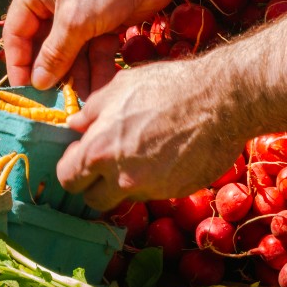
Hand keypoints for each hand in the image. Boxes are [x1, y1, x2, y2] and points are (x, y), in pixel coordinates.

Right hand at [3, 0, 176, 92]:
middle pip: (45, 44)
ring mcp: (78, 9)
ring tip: (82, 100)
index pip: (16, 31)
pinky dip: (96, 65)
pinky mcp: (101, 18)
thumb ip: (54, 54)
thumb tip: (37, 82)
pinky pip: (91, 47)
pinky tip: (99, 87)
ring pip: (70, 49)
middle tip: (54, 100)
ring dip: (77, 74)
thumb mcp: (75, 21)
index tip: (23, 89)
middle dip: (52, 71)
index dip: (18, 62)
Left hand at [56, 60, 241, 211]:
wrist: (219, 99)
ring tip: (141, 151)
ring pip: (125, 196)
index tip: (81, 154)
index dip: (71, 167)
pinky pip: (155, 192)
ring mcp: (152, 189)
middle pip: (93, 199)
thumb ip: (90, 112)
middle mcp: (122, 178)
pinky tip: (165, 153)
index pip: (67, 179)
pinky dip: (154, 179)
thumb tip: (74, 126)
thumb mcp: (117, 88)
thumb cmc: (165, 86)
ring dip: (125, 182)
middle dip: (95, 184)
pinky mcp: (177, 192)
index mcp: (99, 151)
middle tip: (106, 161)